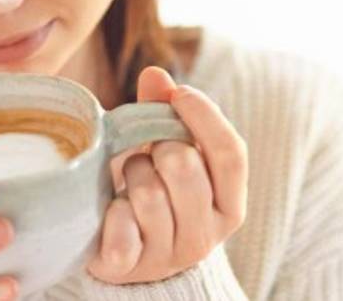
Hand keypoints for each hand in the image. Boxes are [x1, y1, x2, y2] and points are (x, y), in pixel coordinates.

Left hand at [86, 67, 248, 283]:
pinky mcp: (131, 268)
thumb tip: (155, 74)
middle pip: (185, 166)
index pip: (231, 153)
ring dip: (131, 175)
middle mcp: (207, 234)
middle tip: (148, 152)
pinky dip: (111, 212)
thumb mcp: (167, 153)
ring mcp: (170, 256)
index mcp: (229, 204)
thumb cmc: (155, 192)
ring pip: (148, 193)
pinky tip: (112, 212)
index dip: (205, 116)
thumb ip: (164, 113)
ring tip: (129, 182)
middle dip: (158, 146)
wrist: (126, 257)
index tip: (180, 92)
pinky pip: (120, 228)